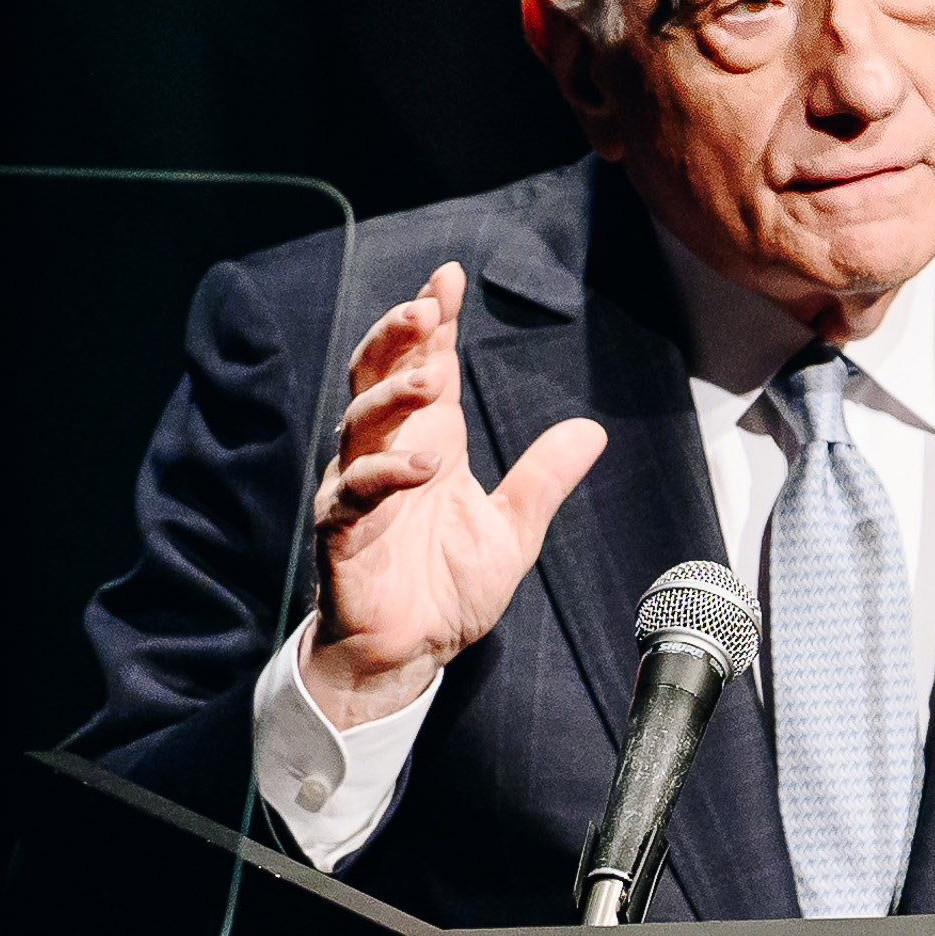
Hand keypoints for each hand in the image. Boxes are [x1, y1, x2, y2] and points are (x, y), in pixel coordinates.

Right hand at [302, 262, 606, 725]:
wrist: (409, 655)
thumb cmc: (448, 590)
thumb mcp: (513, 530)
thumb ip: (543, 478)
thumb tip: (593, 430)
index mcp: (426, 445)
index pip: (423, 366)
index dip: (433, 323)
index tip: (449, 280)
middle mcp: (387, 457)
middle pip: (378, 378)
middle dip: (398, 337)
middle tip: (427, 307)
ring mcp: (358, 491)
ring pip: (359, 425)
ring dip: (392, 398)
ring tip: (430, 380)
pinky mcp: (342, 533)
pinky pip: (353, 494)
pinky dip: (382, 476)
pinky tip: (420, 468)